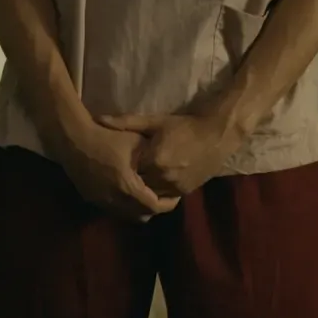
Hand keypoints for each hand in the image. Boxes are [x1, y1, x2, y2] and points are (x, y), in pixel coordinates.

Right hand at [55, 122, 176, 220]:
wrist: (73, 140)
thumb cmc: (107, 138)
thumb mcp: (136, 143)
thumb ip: (152, 160)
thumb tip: (164, 168)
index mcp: (128, 188)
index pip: (155, 207)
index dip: (168, 203)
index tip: (175, 195)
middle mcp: (115, 201)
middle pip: (142, 215)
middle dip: (154, 208)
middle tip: (162, 196)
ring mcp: (101, 202)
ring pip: (126, 215)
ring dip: (138, 208)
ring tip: (145, 194)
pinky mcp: (91, 199)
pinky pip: (113, 209)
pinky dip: (123, 205)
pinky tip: (125, 190)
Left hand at [100, 111, 239, 197]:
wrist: (217, 136)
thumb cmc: (184, 126)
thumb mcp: (155, 122)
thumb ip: (126, 122)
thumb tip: (100, 119)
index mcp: (153, 160)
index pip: (127, 171)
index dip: (120, 168)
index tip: (114, 164)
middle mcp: (163, 177)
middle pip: (138, 185)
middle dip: (130, 181)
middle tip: (120, 176)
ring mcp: (175, 187)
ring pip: (151, 194)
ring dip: (144, 189)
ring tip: (135, 182)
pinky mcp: (185, 192)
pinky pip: (165, 197)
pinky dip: (158, 192)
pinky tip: (152, 185)